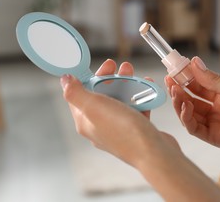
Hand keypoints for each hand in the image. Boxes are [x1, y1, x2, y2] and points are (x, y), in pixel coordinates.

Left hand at [61, 59, 219, 200]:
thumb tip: (64, 80)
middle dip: (112, 78)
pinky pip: (136, 108)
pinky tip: (147, 87)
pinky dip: (141, 96)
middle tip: (123, 67)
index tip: (104, 66)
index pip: (80, 95)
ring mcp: (119, 129)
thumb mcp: (94, 107)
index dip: (90, 77)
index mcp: (86, 122)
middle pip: (102, 96)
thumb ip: (76, 93)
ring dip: (128, 84)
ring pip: (120, 100)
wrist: (154, 153)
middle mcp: (100, 126)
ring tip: (136, 74)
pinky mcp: (136, 130)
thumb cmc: (124, 132)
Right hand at [165, 56, 219, 154]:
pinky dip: (187, 119)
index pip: (198, 85)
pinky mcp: (215, 137)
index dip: (184, 78)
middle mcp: (216, 108)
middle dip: (178, 90)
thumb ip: (211, 79)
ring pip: (190, 114)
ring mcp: (215, 123)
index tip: (173, 69)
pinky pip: (195, 129)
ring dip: (180, 103)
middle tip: (169, 81)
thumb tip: (193, 62)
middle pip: (191, 99)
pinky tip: (185, 108)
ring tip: (175, 92)